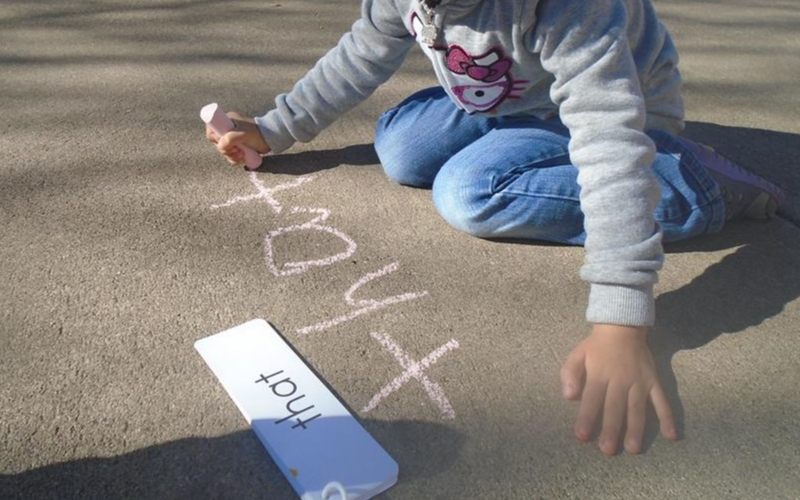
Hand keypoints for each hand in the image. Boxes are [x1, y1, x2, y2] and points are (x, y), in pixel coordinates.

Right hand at [205, 111, 270, 165]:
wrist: (271, 139)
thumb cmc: (257, 134)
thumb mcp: (242, 134)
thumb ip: (229, 139)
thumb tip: (220, 147)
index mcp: (227, 120)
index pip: (211, 129)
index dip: (215, 138)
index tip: (223, 142)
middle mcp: (228, 128)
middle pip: (217, 142)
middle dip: (225, 149)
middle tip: (236, 150)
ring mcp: (232, 138)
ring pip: (223, 150)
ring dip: (231, 156)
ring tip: (242, 155)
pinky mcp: (237, 146)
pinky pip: (230, 155)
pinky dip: (234, 159)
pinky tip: (242, 158)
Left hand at [560, 324, 676, 454]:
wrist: (623, 327)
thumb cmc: (597, 346)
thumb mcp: (578, 354)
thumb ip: (570, 373)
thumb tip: (567, 395)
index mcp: (599, 374)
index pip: (591, 399)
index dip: (586, 418)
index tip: (582, 436)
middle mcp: (620, 379)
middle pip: (615, 407)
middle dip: (611, 430)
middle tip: (608, 450)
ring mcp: (639, 381)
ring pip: (637, 408)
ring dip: (636, 429)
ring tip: (633, 449)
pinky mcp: (654, 381)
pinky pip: (662, 400)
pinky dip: (667, 417)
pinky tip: (671, 436)